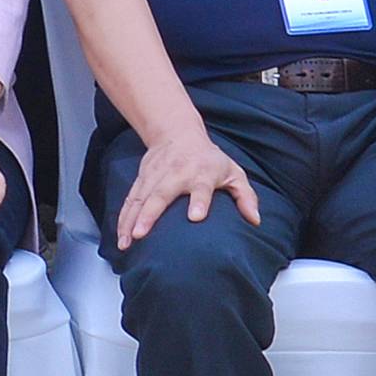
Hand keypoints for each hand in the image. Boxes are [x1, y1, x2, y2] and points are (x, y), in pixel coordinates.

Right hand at [108, 129, 258, 249]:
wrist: (177, 133)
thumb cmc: (209, 158)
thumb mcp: (233, 172)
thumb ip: (245, 196)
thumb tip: (255, 220)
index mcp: (202, 173)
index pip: (201, 188)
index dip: (199, 201)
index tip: (195, 217)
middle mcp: (176, 174)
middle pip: (161, 194)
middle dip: (149, 215)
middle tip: (141, 234)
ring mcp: (155, 177)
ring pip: (140, 199)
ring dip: (130, 220)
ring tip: (125, 242)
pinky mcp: (142, 180)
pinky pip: (130, 200)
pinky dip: (123, 217)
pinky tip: (120, 235)